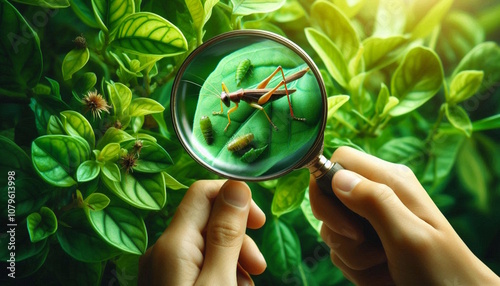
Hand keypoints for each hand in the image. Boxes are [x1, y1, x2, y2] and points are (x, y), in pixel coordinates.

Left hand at [138, 180, 266, 285]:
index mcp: (173, 244)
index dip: (236, 198)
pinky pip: (197, 266)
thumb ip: (226, 234)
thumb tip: (236, 184)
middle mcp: (161, 251)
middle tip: (258, 268)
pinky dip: (218, 273)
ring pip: (205, 246)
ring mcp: (161, 270)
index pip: (202, 192)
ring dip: (233, 259)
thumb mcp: (219, 281)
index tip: (260, 222)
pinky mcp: (167, 284)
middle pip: (207, 221)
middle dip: (238, 238)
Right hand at [310, 146, 499, 284]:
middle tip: (363, 243)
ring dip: (352, 255)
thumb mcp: (408, 235)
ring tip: (384, 265)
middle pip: (329, 198)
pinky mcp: (367, 244)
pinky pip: (341, 252)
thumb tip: (338, 177)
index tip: (335, 219)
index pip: (339, 161)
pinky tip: (384, 274)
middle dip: (339, 230)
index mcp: (392, 180)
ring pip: (333, 230)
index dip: (326, 186)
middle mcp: (379, 195)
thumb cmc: (440, 269)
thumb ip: (374, 201)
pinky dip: (357, 269)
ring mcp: (372, 221)